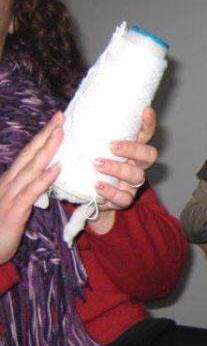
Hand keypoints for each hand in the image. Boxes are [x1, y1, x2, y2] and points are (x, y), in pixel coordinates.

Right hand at [0, 112, 63, 263]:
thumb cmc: (1, 229)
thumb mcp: (16, 205)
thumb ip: (29, 190)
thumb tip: (47, 176)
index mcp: (10, 181)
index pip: (29, 154)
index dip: (43, 137)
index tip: (58, 121)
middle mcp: (9, 183)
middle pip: (30, 154)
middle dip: (46, 134)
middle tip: (62, 116)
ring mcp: (10, 195)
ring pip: (31, 167)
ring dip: (47, 149)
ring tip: (62, 133)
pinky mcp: (14, 211)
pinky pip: (31, 191)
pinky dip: (44, 178)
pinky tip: (57, 168)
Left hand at [91, 107, 157, 232]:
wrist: (86, 198)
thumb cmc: (87, 168)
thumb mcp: (87, 150)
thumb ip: (85, 136)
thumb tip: (62, 114)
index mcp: (130, 149)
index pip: (145, 134)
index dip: (148, 123)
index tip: (145, 111)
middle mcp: (136, 165)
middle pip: (149, 155)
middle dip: (134, 149)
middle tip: (113, 146)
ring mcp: (132, 184)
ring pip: (137, 176)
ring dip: (118, 169)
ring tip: (98, 164)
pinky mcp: (124, 201)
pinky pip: (124, 198)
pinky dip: (111, 191)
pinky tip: (98, 186)